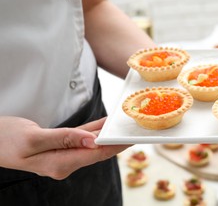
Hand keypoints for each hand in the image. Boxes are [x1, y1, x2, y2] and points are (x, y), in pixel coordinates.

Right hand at [0, 117, 129, 179]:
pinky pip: (82, 137)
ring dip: (106, 134)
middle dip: (116, 141)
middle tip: (135, 129)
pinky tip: (105, 123)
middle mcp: (64, 162)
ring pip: (91, 143)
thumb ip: (64, 139)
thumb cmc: (5, 139)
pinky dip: (94, 130)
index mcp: (59, 164)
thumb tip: (92, 141)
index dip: (116, 146)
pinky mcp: (60, 146)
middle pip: (97, 151)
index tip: (132, 138)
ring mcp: (62, 155)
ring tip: (124, 125)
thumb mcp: (33, 139)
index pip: (96, 154)